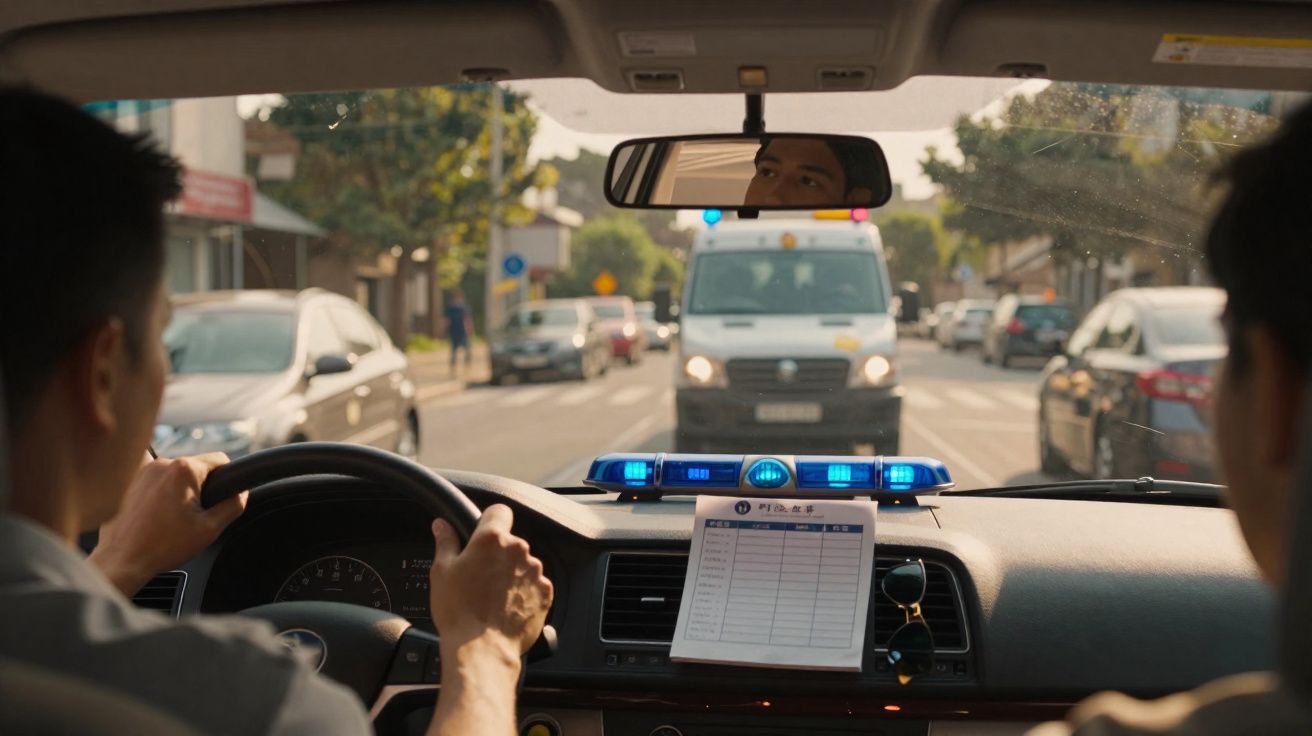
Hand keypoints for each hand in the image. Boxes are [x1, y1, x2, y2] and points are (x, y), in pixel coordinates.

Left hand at [90, 453, 246, 595]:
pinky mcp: (129, 481)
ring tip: (172, 518)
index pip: (220, 460)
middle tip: (194, 515)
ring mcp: (142, 471)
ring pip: (175, 474)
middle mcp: (162, 463)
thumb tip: (241, 494)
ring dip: (180, 490)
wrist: (123, 560)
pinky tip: (158, 514)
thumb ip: (233, 505)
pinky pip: (156, 481)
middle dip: (201, 487)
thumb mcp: (210, 528)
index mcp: (184, 470)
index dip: (227, 479)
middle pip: (196, 467)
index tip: (221, 498)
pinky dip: (161, 493)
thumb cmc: (163, 546)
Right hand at [429, 505, 552, 661]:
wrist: (482, 649)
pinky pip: (534, 584)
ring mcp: (535, 572)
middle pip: (510, 542)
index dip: (489, 521)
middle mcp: (518, 551)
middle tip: (478, 575)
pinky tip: (505, 606)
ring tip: (491, 595)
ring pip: (523, 563)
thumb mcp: (442, 572)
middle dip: (497, 554)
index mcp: (492, 540)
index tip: (482, 533)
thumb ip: (446, 542)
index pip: (499, 511)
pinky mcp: (546, 592)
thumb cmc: (459, 612)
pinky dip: (523, 591)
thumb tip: (442, 525)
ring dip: (511, 573)